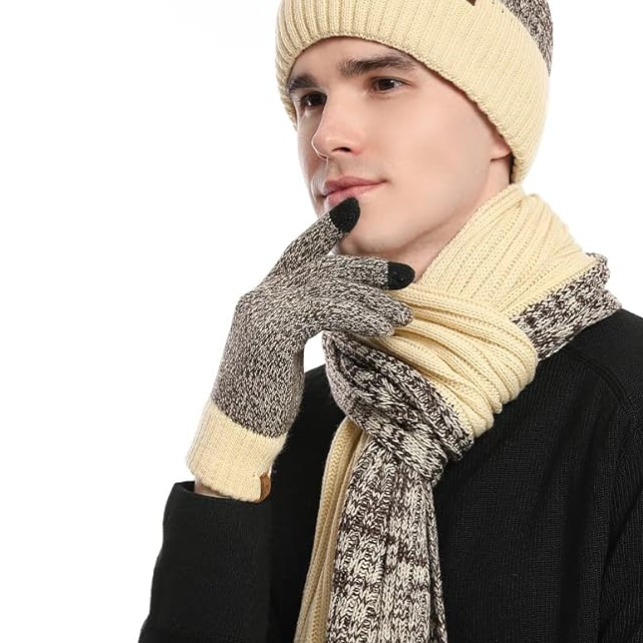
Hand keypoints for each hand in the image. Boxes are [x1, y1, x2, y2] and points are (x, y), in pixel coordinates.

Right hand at [187, 196, 414, 498]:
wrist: (236, 430)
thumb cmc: (264, 399)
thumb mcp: (283, 353)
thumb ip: (301, 324)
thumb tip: (337, 311)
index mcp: (262, 299)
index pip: (297, 254)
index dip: (324, 232)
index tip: (353, 212)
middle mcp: (259, 297)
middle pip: (321, 269)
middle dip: (366, 269)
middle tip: (405, 274)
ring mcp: (262, 311)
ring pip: (327, 289)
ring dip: (371, 300)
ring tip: (403, 314)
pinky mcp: (272, 331)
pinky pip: (325, 311)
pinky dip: (358, 316)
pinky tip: (383, 327)